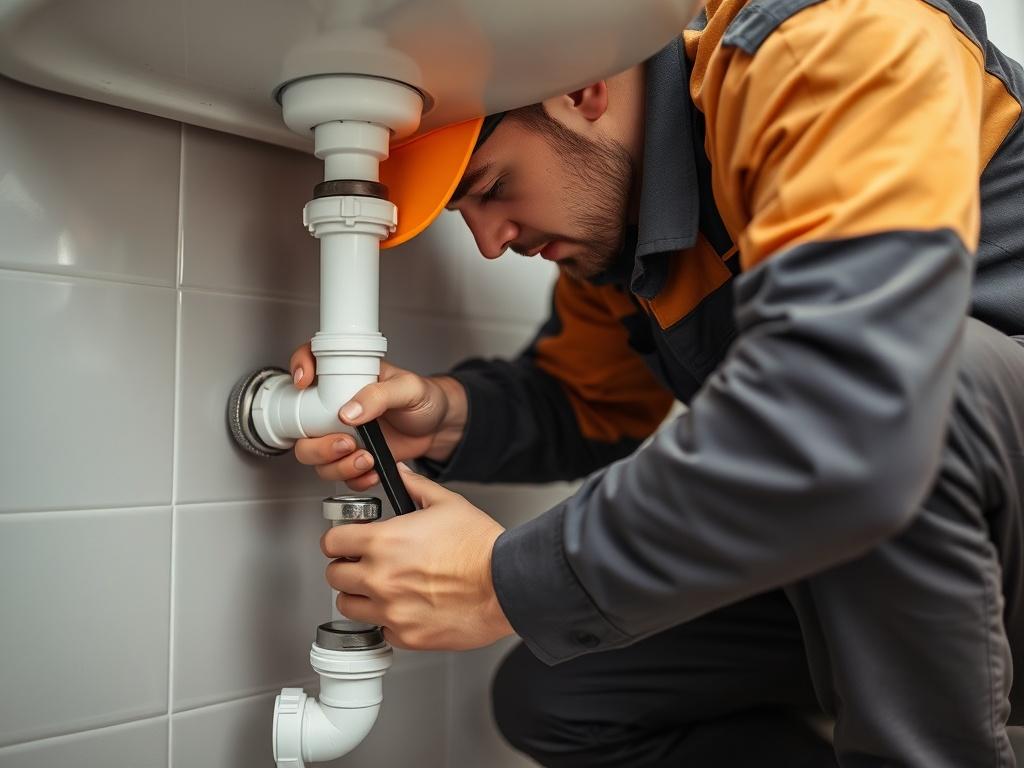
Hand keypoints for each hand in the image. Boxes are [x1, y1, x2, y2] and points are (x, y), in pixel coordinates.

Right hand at [289, 342, 467, 490]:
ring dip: (335, 465)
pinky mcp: (352, 457)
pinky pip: (338, 474)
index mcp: (346, 377)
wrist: (438, 426)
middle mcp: (335, 406)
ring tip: (366, 459)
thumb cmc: (424, 398)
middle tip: (346, 443)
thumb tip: (349, 411)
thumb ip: (379, 395)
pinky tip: (372, 471)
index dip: (300, 367)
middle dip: (317, 444)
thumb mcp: (408, 388)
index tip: (305, 384)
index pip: (310, 360)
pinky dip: (353, 478)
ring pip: (315, 456)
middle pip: (301, 425)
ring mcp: (341, 433)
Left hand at [321, 465, 514, 649]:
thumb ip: (415, 486)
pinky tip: (405, 607)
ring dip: (359, 596)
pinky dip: (388, 620)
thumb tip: (400, 474)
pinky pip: (381, 629)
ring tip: (380, 588)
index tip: (346, 542)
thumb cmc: (480, 546)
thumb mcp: (447, 503)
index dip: (338, 540)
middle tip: (362, 564)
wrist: (506, 584)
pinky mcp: (407, 635)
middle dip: (346, 567)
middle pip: (334, 576)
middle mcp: (380, 578)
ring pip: (349, 607)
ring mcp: (391, 610)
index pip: (331, 542)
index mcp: (384, 542)